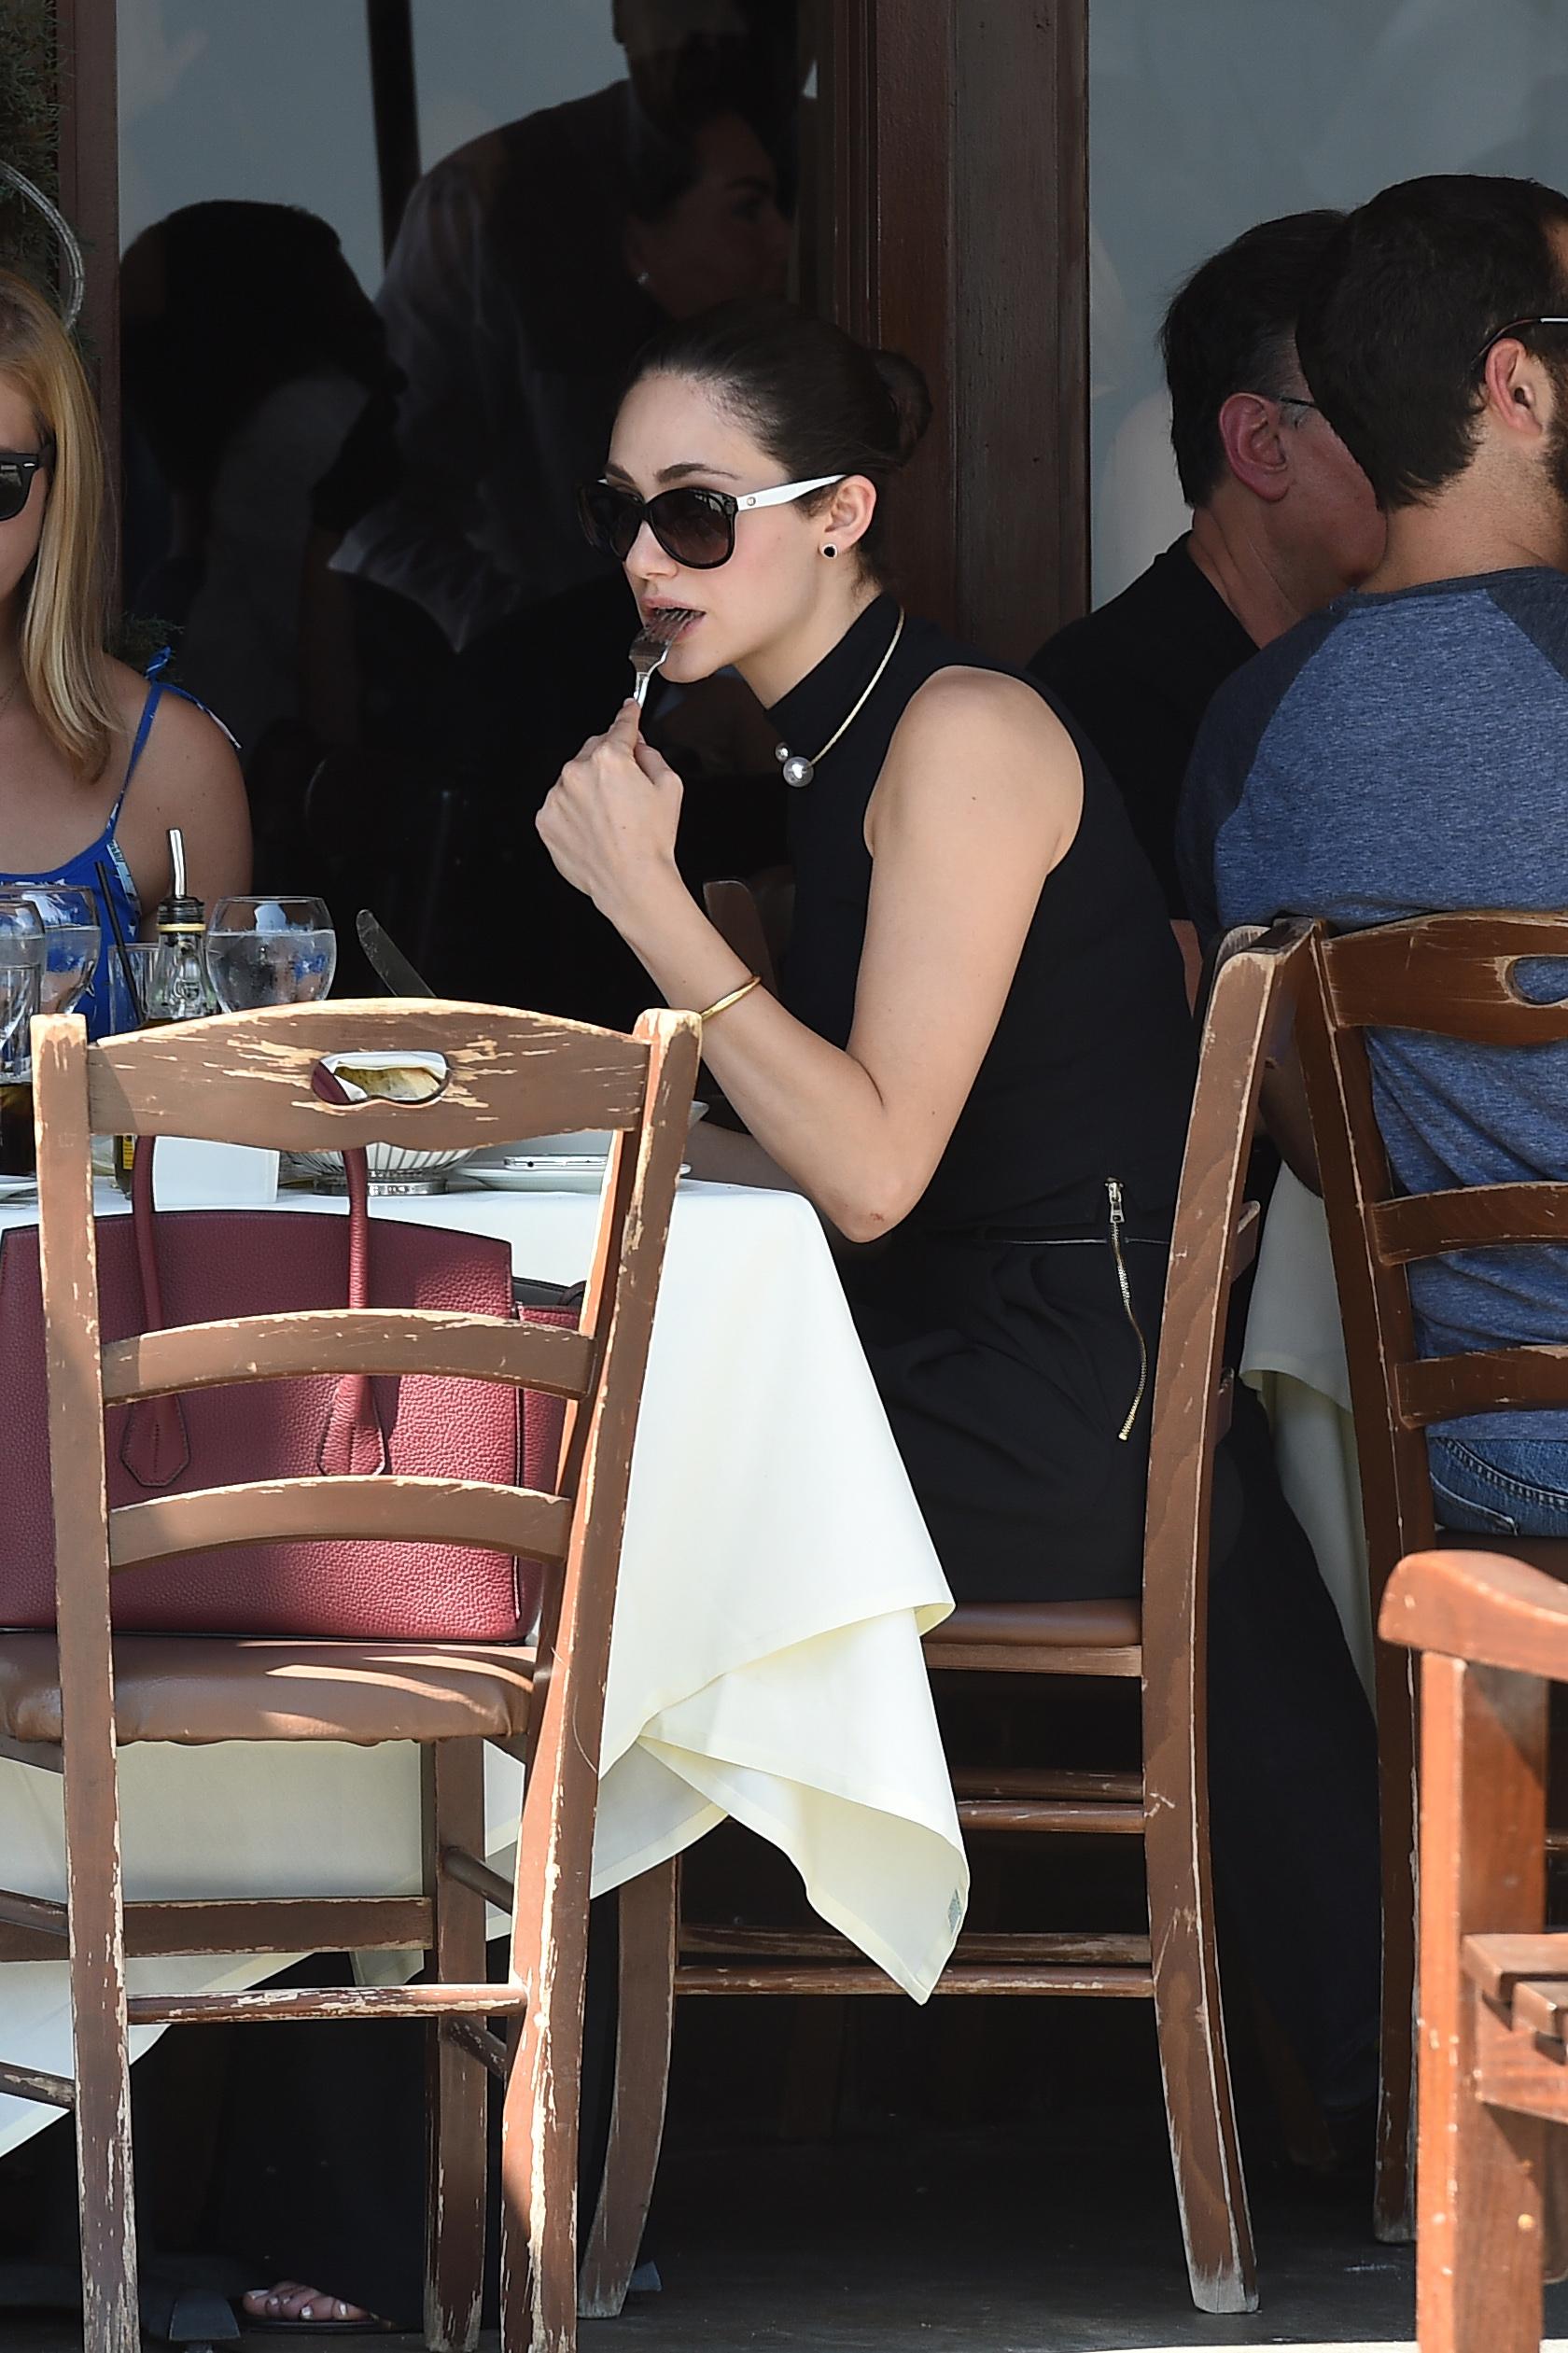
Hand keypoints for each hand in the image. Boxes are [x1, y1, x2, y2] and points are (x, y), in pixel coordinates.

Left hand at [536, 700, 684, 924]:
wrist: (631, 882)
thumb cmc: (650, 841)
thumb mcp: (671, 788)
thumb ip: (652, 756)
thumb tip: (638, 748)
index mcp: (609, 758)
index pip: (620, 727)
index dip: (627, 716)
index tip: (628, 708)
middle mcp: (577, 772)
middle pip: (593, 751)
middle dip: (608, 763)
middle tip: (625, 792)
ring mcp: (557, 796)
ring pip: (574, 779)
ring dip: (588, 789)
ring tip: (610, 820)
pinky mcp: (545, 820)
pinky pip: (560, 805)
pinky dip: (573, 812)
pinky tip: (594, 830)